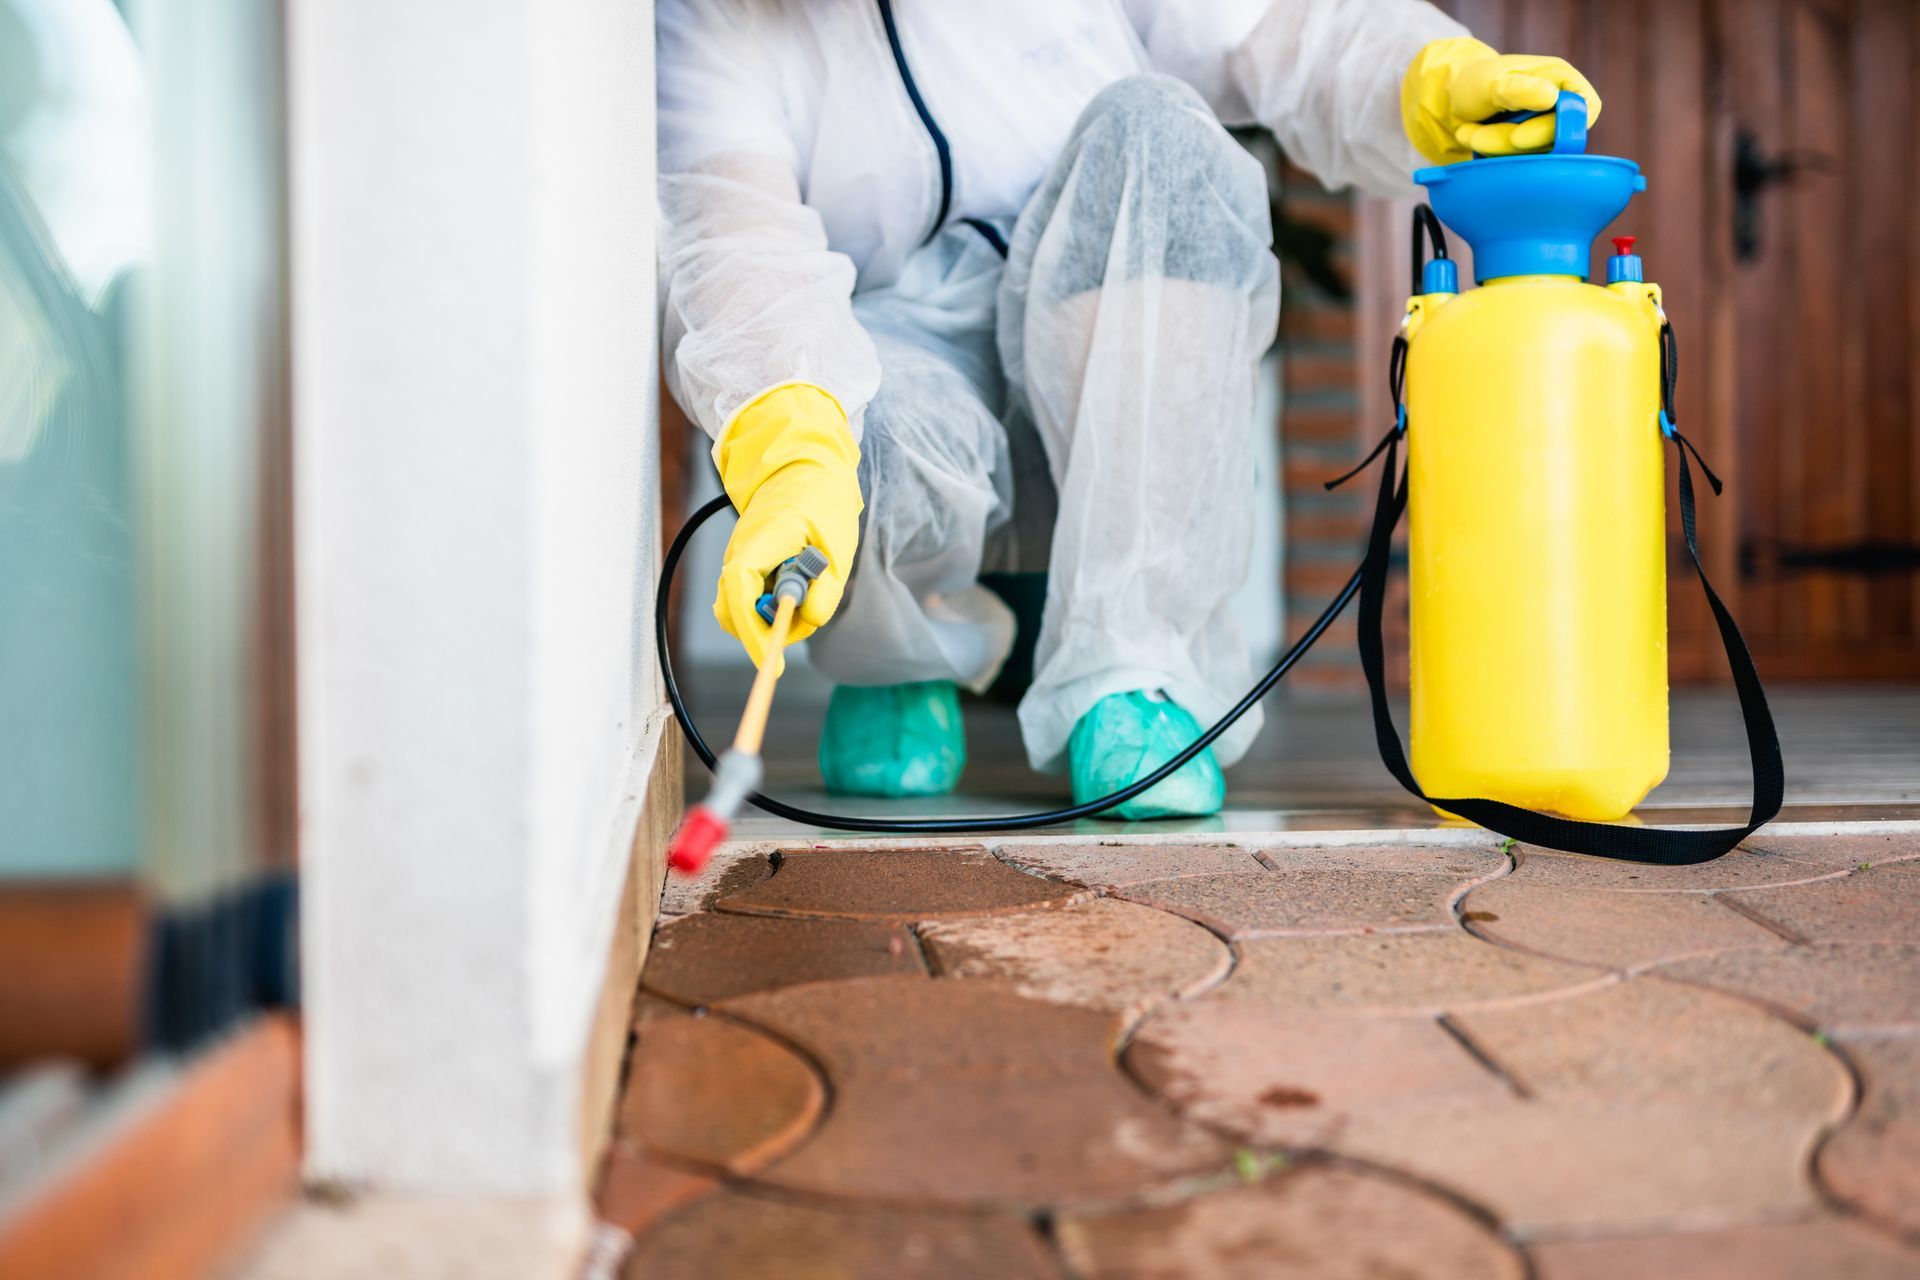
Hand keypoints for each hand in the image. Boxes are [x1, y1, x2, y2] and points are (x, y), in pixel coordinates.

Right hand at [712, 384, 861, 675]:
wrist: (806, 468)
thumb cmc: (825, 503)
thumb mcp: (840, 548)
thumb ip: (827, 588)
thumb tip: (807, 620)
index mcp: (762, 539)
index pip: (739, 590)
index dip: (750, 630)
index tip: (771, 660)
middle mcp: (739, 549)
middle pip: (730, 608)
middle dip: (762, 631)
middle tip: (805, 621)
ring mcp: (737, 555)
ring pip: (735, 606)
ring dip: (766, 618)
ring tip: (807, 597)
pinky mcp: (743, 561)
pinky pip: (744, 596)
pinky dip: (765, 606)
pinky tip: (795, 592)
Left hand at [1403, 37, 1601, 164]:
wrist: (1452, 97)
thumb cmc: (1474, 81)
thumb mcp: (1491, 81)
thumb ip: (1519, 89)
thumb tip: (1551, 96)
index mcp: (1563, 79)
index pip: (1586, 109)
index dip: (1557, 129)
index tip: (1517, 137)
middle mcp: (1560, 103)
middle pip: (1555, 140)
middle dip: (1508, 141)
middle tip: (1474, 134)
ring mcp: (1546, 127)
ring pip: (1533, 155)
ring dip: (1494, 148)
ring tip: (1469, 132)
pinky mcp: (1530, 147)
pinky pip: (1520, 163)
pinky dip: (1492, 155)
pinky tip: (1475, 140)